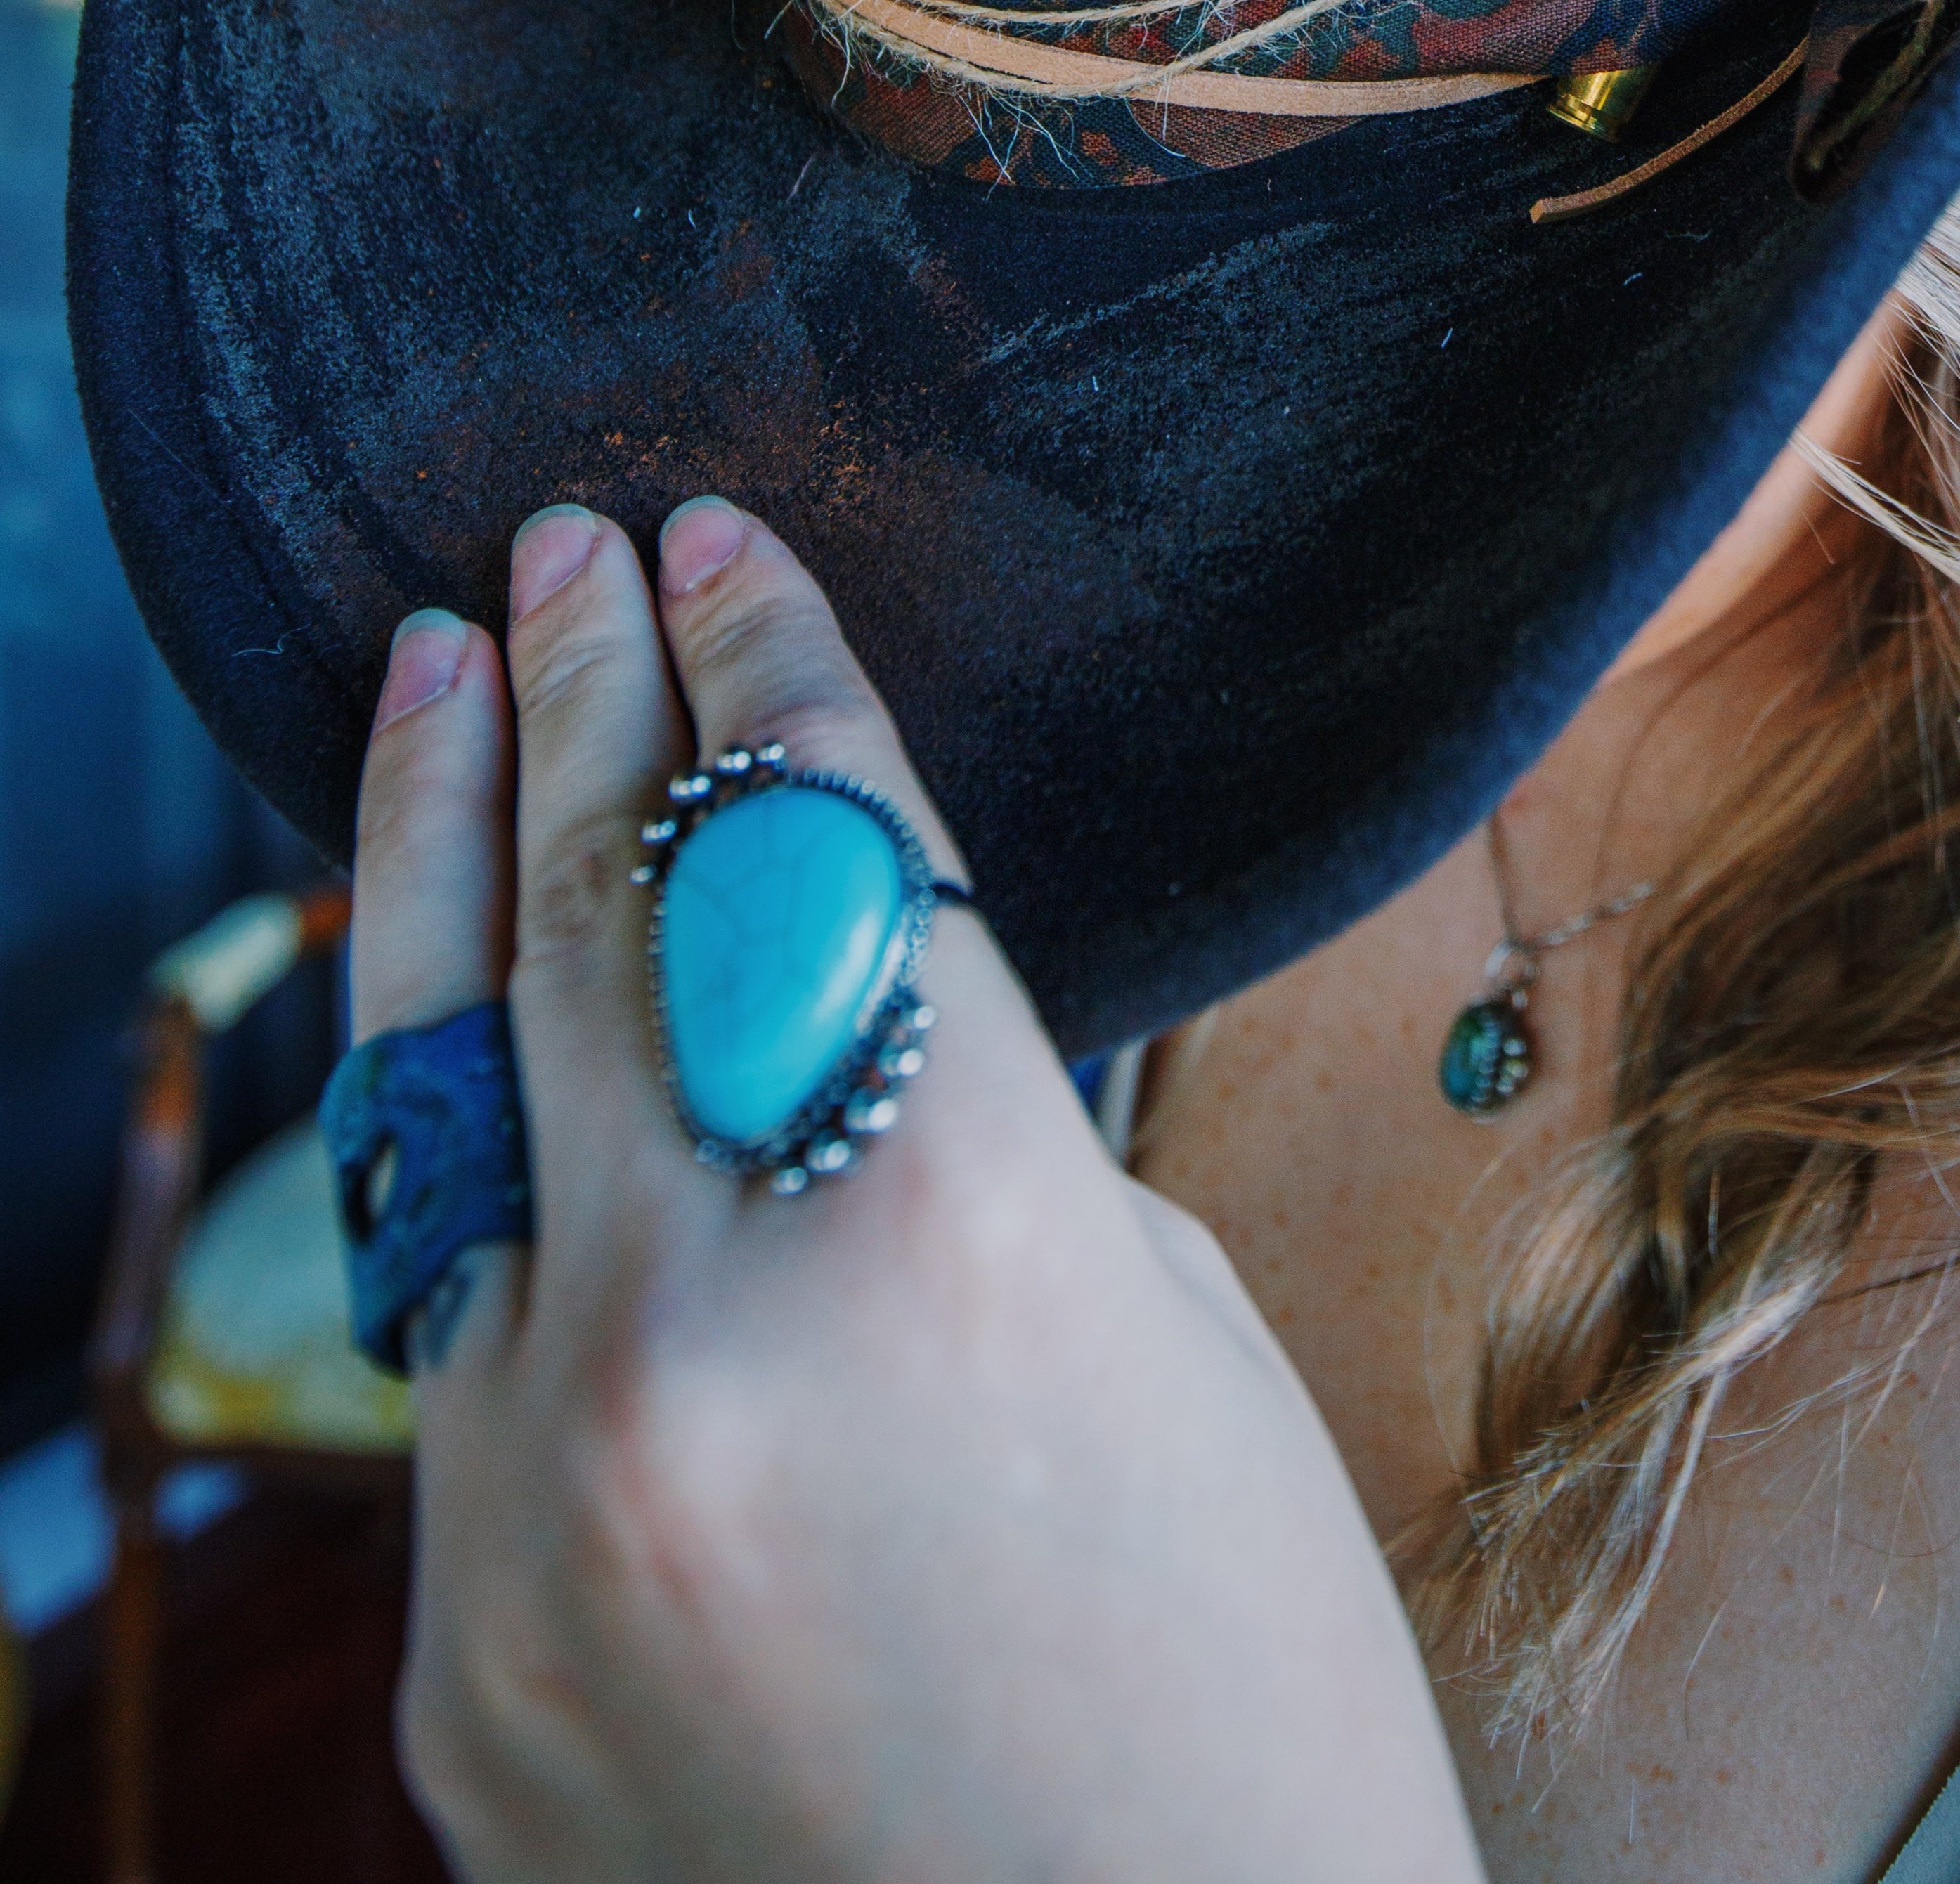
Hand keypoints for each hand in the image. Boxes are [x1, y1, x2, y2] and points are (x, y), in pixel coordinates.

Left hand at [350, 494, 1481, 1883]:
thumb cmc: (1236, 1705)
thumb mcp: (1161, 1335)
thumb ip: (960, 1133)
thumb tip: (832, 954)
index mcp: (944, 1231)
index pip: (818, 840)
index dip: (773, 662)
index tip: (721, 542)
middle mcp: (703, 1338)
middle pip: (612, 913)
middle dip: (595, 695)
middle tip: (566, 545)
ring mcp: (532, 1506)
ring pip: (445, 1099)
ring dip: (442, 860)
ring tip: (435, 676)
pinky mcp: (452, 1647)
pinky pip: (450, 1342)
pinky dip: (473, 1162)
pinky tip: (472, 1032)